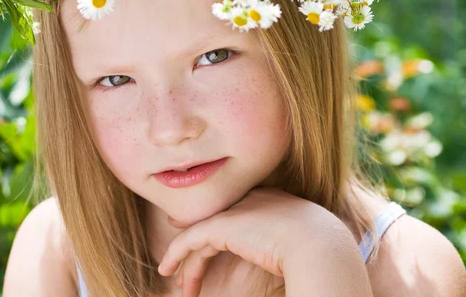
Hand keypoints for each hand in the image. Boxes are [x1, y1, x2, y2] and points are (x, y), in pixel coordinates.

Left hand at [157, 186, 345, 296]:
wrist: (318, 244)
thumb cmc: (318, 249)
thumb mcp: (301, 241)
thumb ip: (285, 242)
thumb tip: (277, 261)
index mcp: (271, 200)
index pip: (236, 214)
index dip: (218, 232)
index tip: (206, 249)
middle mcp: (250, 200)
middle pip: (217, 224)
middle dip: (197, 245)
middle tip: (183, 268)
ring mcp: (235, 210)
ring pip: (201, 234)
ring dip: (187, 262)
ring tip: (179, 284)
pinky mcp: (222, 224)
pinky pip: (190, 240)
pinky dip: (176, 254)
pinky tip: (167, 269)